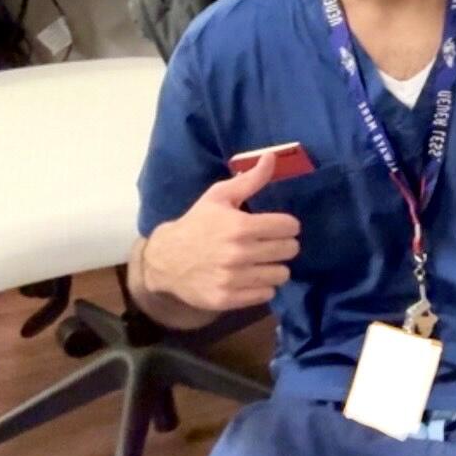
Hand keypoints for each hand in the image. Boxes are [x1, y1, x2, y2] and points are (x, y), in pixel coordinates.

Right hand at [143, 153, 300, 312]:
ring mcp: (233, 278)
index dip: (288, 225)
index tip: (279, 226)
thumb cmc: (197, 223)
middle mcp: (239, 253)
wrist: (166, 259)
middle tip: (272, 243)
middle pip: (289, 251)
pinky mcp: (228, 298)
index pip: (288, 227)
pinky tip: (251, 277)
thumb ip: (250, 179)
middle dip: (285, 245)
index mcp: (240, 226)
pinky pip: (266, 295)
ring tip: (262, 261)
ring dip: (275, 267)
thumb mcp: (219, 196)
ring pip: (281, 275)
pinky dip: (263, 286)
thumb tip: (272, 157)